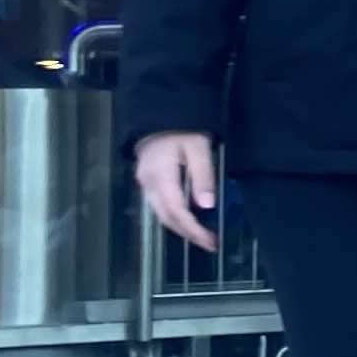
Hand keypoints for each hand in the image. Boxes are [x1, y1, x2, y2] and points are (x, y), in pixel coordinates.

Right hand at [134, 131, 220, 252]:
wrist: (160, 113)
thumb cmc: (182, 128)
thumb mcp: (199, 148)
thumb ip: (203, 177)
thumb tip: (207, 206)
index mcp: (160, 176)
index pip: (176, 211)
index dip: (193, 230)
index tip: (211, 241)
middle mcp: (148, 184)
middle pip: (166, 217)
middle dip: (188, 233)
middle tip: (210, 243)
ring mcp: (145, 182)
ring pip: (160, 213)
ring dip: (180, 227)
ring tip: (202, 235)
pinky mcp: (147, 180)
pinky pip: (159, 205)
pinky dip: (174, 216)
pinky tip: (188, 218)